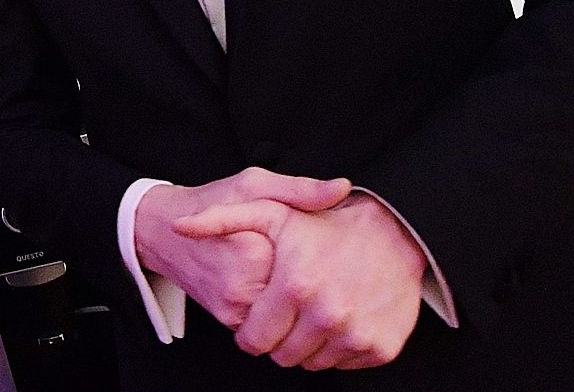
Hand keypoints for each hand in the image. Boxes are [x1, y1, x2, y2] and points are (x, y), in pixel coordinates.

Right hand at [135, 168, 351, 327]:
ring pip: (286, 309)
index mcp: (252, 251)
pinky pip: (268, 319)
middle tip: (294, 252)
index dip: (312, 249)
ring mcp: (233, 309)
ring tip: (281, 265)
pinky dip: (275, 304)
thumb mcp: (253, 184)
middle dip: (304, 273)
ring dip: (291, 292)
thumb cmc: (209, 200)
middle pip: (299, 290)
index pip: (307, 263)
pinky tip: (269, 281)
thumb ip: (299, 190)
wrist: (161, 230)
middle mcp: (241, 287)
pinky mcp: (228, 320)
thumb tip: (342, 188)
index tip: (305, 237)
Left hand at [175, 192, 424, 368]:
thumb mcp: (269, 209)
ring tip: (313, 311)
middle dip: (278, 338)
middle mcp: (327, 314)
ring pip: (313, 364)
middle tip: (288, 311)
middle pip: (282, 356)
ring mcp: (356, 333)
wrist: (394, 233)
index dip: (251, 330)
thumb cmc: (326, 225)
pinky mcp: (380, 347)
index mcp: (295, 286)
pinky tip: (339, 317)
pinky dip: (338, 348)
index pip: (253, 340)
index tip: (261, 314)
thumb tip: (180, 227)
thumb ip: (221, 219)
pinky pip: (345, 364)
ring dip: (308, 344)